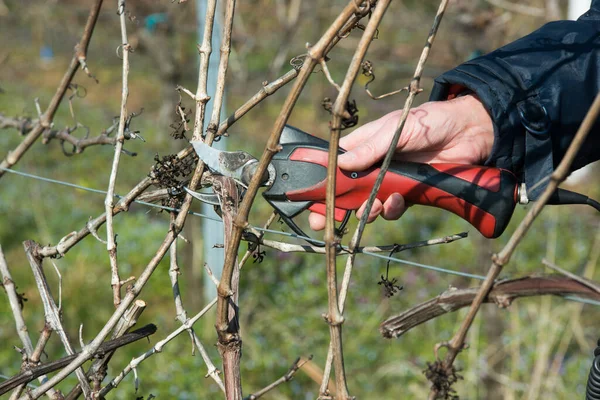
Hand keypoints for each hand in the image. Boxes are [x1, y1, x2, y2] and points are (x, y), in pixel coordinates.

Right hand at [308, 94, 493, 230]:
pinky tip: (396, 202)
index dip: (322, 183)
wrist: (470, 131)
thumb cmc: (428, 121)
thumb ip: (369, 149)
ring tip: (370, 211)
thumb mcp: (394, 131)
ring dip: (367, 210)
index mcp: (365, 145)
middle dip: (337, 207)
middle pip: (348, 190)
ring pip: (370, 203)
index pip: (336, 165)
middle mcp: (374, 165)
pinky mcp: (410, 192)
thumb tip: (340, 165)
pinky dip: (392, 209)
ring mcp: (392, 180)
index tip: (311, 201)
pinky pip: (394, 207)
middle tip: (325, 223)